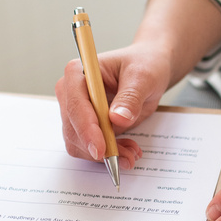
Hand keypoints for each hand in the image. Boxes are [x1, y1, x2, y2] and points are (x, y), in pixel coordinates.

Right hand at [55, 42, 174, 169]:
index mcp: (78, 73)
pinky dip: (109, 153)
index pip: (75, 105)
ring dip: (105, 153)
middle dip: (99, 147)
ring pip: (79, 143)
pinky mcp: (87, 126)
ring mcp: (77, 111)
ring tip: (132, 152)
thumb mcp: (143, 76)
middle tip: (127, 156)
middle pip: (73, 129)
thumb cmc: (144, 65)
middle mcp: (71, 92)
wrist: (149, 69)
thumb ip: (131, 97)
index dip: (86, 129)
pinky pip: (90, 148)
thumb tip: (118, 119)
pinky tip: (127, 150)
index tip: (101, 149)